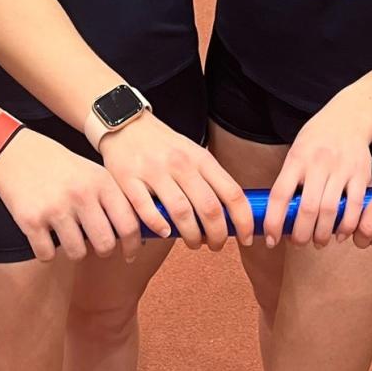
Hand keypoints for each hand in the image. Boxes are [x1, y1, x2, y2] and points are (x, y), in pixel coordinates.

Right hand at [0, 128, 140, 263]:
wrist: (16, 152)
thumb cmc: (59, 166)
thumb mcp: (92, 173)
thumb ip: (113, 199)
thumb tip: (134, 234)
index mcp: (100, 182)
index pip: (128, 224)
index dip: (133, 245)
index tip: (130, 254)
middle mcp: (81, 195)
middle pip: (105, 244)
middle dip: (103, 250)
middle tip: (97, 246)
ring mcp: (55, 208)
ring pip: (77, 253)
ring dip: (74, 250)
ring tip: (68, 235)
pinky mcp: (31, 221)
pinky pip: (47, 255)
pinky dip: (46, 252)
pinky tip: (45, 236)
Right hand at [101, 115, 252, 249]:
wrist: (124, 124)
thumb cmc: (163, 145)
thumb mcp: (192, 153)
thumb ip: (210, 178)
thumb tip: (231, 214)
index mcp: (200, 158)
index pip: (232, 193)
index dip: (243, 220)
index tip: (246, 237)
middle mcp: (180, 163)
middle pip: (209, 208)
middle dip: (217, 236)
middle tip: (216, 246)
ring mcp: (154, 171)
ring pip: (181, 213)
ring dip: (191, 236)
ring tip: (192, 243)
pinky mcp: (128, 179)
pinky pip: (147, 211)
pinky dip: (159, 228)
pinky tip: (165, 234)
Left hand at [264, 99, 371, 247]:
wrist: (348, 118)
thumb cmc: (317, 140)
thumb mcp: (296, 152)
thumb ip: (289, 180)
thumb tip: (278, 216)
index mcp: (297, 159)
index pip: (280, 194)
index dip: (274, 221)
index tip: (271, 239)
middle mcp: (318, 164)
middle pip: (308, 209)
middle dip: (301, 234)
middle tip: (298, 243)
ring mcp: (341, 169)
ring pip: (330, 211)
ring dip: (322, 234)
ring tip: (317, 242)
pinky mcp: (360, 175)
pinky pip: (354, 207)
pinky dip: (346, 226)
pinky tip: (340, 235)